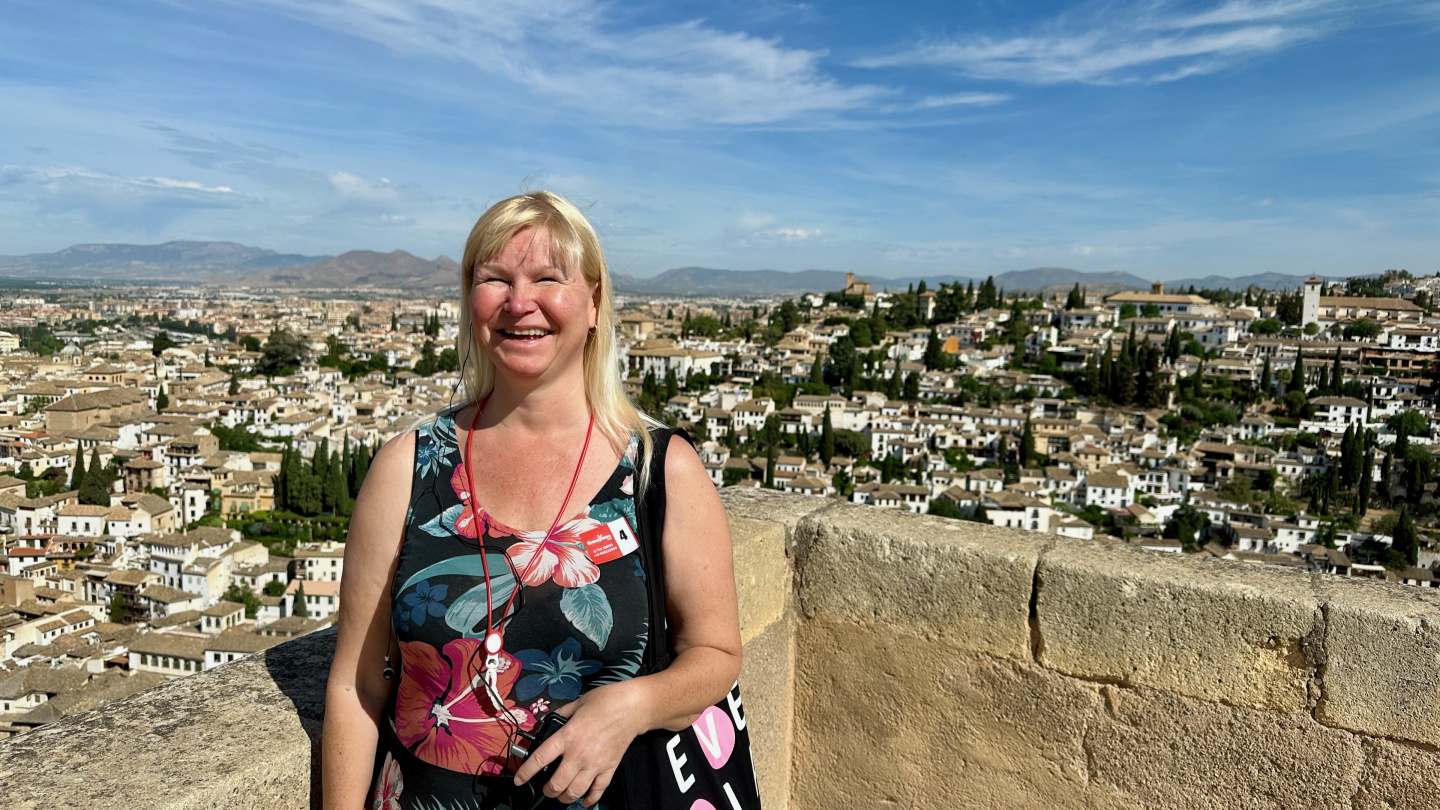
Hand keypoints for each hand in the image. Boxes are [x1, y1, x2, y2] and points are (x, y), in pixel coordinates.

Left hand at [512, 680, 650, 806]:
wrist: (632, 707)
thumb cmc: (606, 701)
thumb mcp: (577, 703)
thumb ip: (561, 715)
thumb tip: (550, 723)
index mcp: (568, 736)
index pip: (540, 759)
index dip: (526, 773)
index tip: (520, 780)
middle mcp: (579, 754)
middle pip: (556, 784)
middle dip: (547, 791)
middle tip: (546, 789)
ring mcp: (595, 764)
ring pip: (574, 792)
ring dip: (565, 798)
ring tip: (561, 796)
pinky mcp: (609, 768)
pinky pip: (597, 791)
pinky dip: (589, 800)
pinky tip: (584, 801)